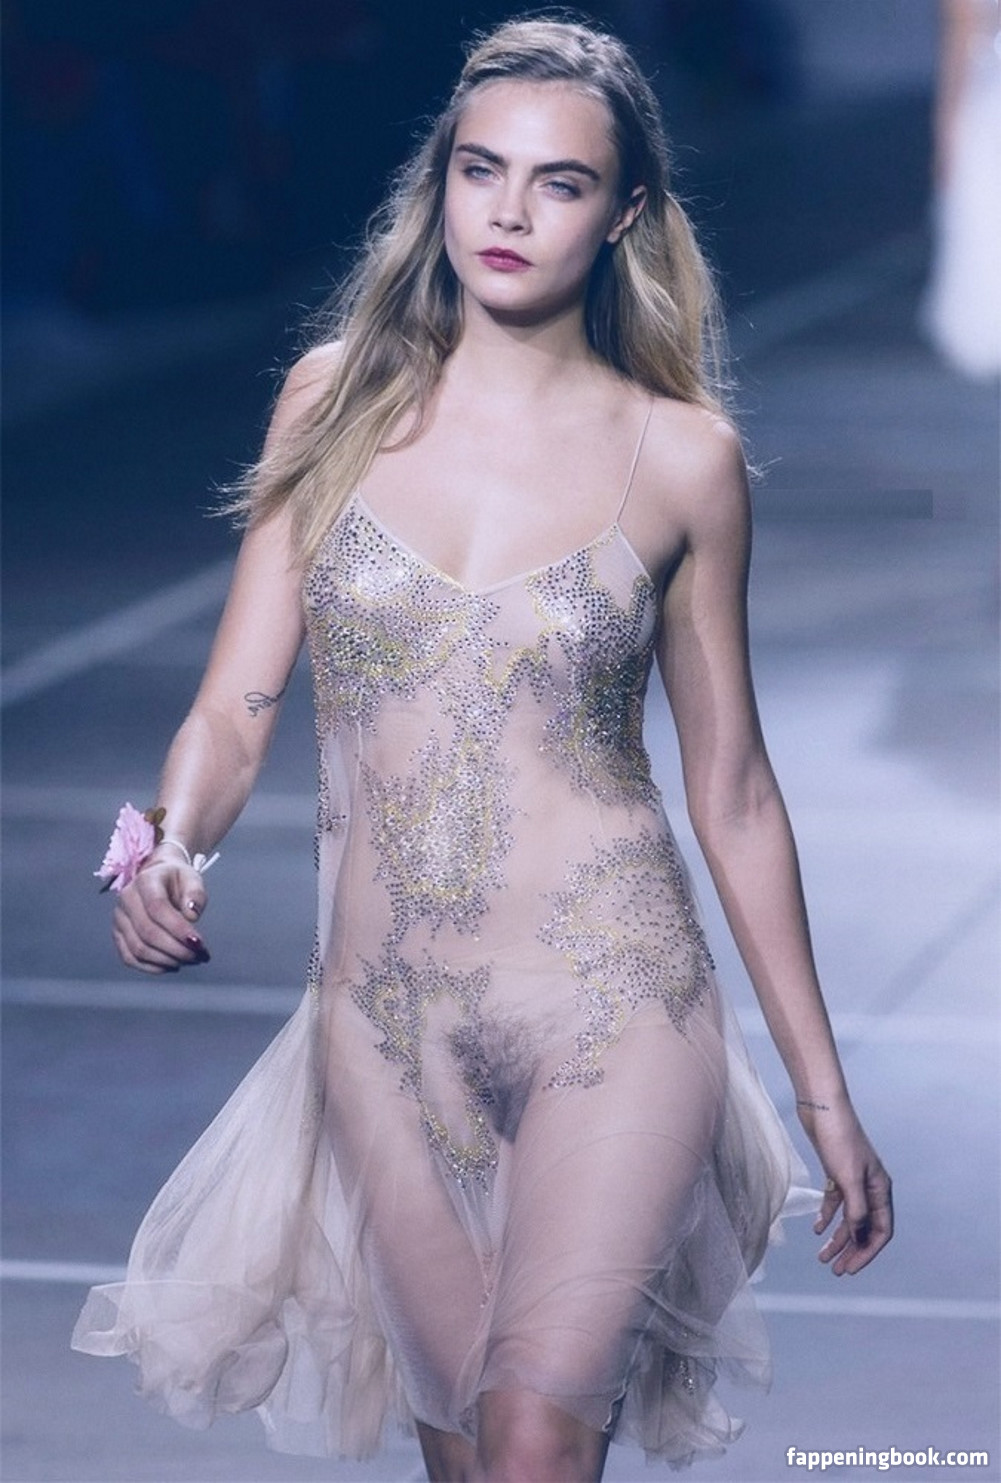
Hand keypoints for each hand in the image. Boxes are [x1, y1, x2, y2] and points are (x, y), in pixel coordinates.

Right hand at [112, 850, 209, 972]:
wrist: (157, 879)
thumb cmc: (176, 880)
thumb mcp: (192, 878)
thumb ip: (195, 894)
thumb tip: (192, 914)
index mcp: (146, 880)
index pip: (157, 908)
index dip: (178, 929)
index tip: (198, 943)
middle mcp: (127, 899)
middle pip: (148, 932)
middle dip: (177, 949)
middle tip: (199, 956)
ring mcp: (120, 918)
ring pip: (138, 949)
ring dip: (167, 960)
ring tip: (189, 961)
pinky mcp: (118, 934)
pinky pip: (130, 958)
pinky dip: (152, 967)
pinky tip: (172, 965)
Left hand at [798, 1097, 892, 1275]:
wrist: (820, 1108)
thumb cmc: (837, 1139)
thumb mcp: (848, 1177)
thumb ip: (856, 1208)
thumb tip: (859, 1234)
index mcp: (880, 1189)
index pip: (880, 1231)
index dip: (867, 1252)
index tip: (850, 1269)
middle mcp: (870, 1187)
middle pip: (864, 1228)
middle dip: (852, 1251)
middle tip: (836, 1270)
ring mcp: (853, 1180)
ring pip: (848, 1218)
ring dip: (837, 1238)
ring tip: (822, 1258)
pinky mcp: (836, 1172)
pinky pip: (834, 1202)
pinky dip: (826, 1217)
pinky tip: (816, 1229)